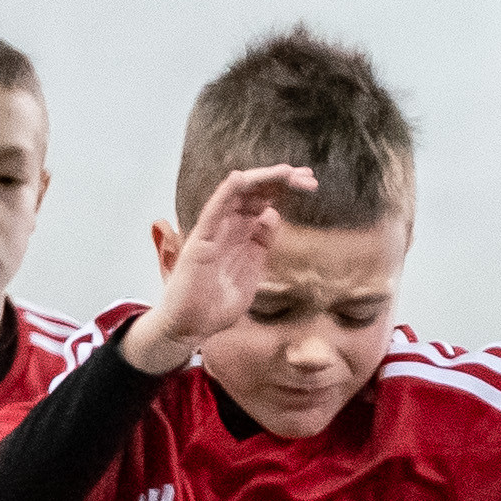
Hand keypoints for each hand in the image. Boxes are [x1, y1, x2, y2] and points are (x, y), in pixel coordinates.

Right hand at [125, 164, 317, 371]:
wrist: (190, 329)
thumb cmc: (215, 306)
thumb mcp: (251, 274)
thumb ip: (262, 246)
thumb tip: (272, 215)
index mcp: (241, 236)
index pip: (264, 203)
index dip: (285, 190)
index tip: (310, 182)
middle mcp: (227, 228)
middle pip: (255, 194)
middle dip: (281, 181)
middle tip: (308, 176)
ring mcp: (213, 232)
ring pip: (237, 196)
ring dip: (262, 181)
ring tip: (286, 172)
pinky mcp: (200, 242)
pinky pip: (213, 212)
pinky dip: (225, 194)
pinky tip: (239, 178)